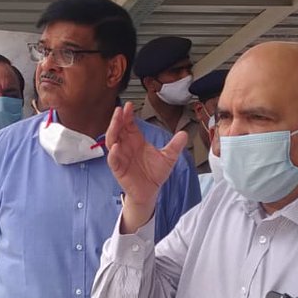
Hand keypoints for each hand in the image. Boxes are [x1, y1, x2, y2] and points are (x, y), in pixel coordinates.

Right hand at [105, 103, 186, 230]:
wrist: (150, 192)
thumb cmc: (155, 174)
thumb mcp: (168, 157)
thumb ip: (175, 145)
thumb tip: (185, 133)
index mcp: (136, 140)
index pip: (129, 124)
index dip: (128, 115)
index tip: (129, 105)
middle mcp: (126, 146)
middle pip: (118, 129)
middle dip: (117, 119)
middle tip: (120, 110)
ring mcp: (120, 157)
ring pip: (112, 141)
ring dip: (112, 131)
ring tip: (116, 122)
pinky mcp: (118, 169)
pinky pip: (113, 160)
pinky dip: (113, 153)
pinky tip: (116, 146)